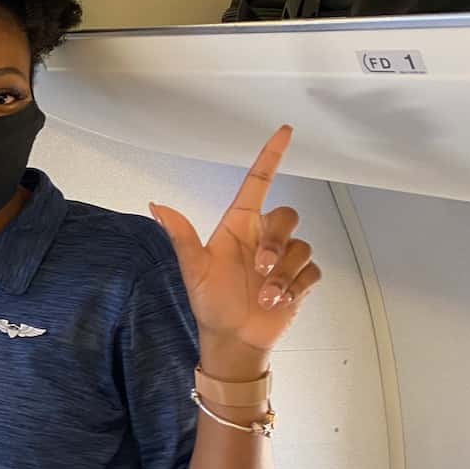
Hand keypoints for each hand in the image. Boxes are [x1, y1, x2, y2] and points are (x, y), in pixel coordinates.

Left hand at [149, 126, 321, 361]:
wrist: (231, 337)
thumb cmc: (210, 300)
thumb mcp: (194, 268)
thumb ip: (181, 236)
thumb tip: (156, 205)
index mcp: (238, 225)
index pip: (259, 182)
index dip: (271, 156)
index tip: (284, 131)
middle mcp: (263, 237)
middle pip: (288, 216)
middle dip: (277, 242)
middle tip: (259, 268)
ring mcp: (284, 258)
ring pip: (301, 247)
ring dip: (284, 275)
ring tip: (263, 296)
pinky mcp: (300, 279)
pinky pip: (312, 271)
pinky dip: (296, 287)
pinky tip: (277, 301)